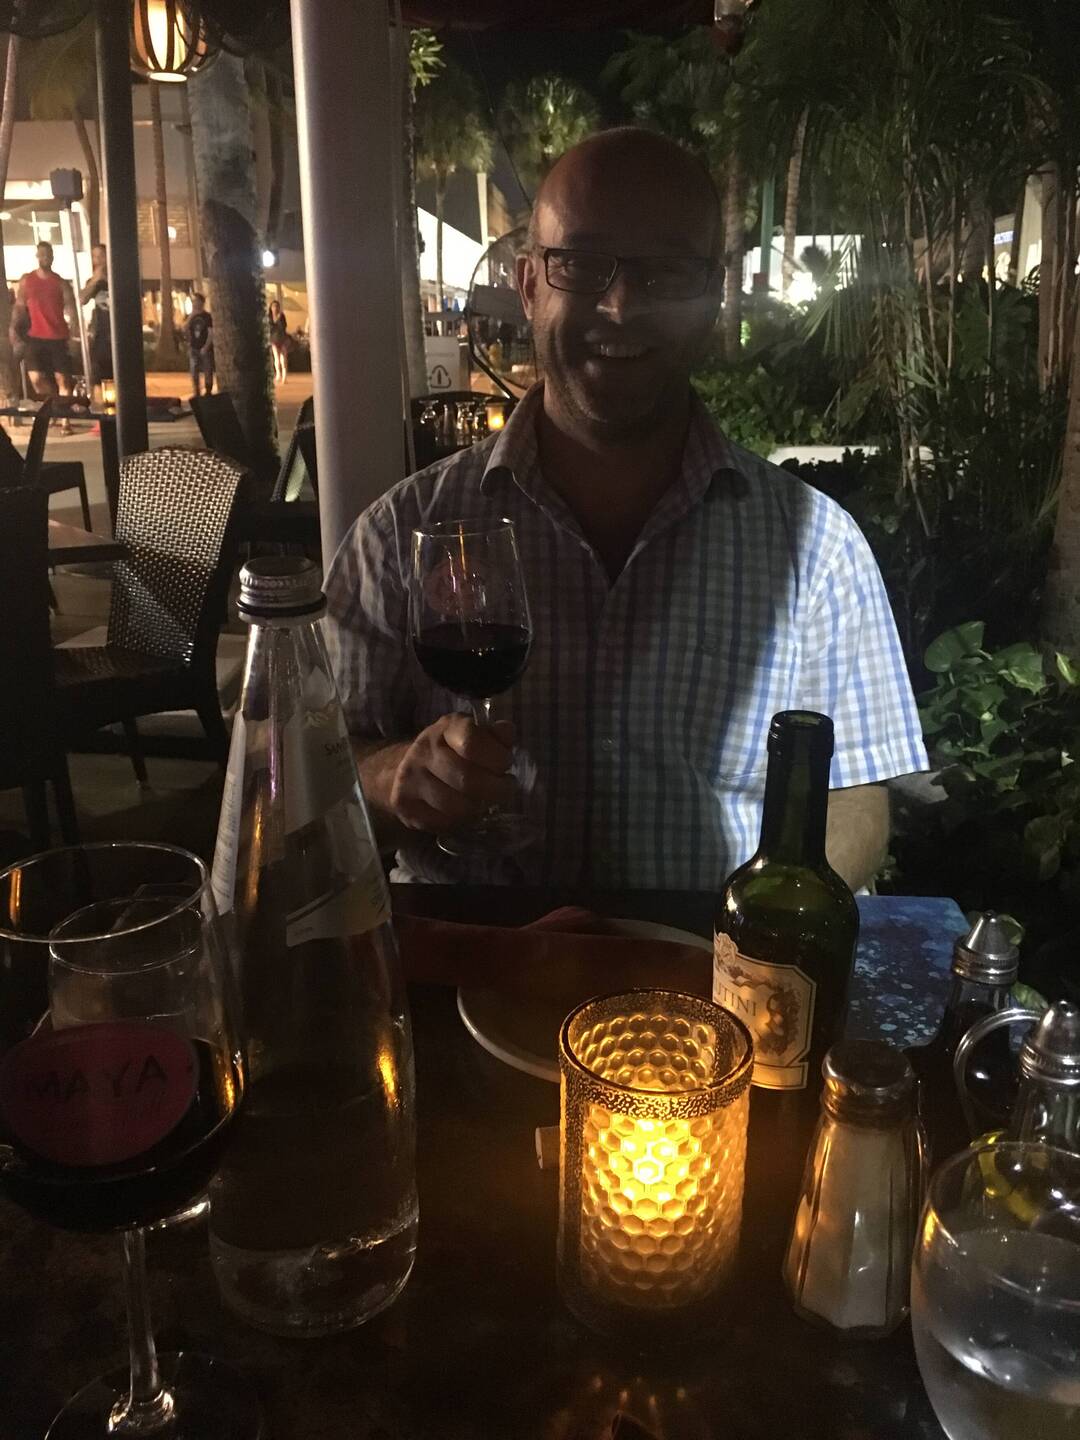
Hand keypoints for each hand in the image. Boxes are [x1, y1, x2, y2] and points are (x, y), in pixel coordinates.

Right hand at [389, 714, 515, 833]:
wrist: (404, 767)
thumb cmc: (451, 752)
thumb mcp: (474, 735)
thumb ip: (494, 735)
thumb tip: (507, 732)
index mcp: (445, 729)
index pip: (472, 742)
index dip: (496, 757)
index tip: (506, 765)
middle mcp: (424, 751)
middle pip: (467, 779)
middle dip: (496, 789)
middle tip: (504, 789)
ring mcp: (410, 779)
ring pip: (456, 806)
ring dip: (478, 808)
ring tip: (483, 801)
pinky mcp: (405, 805)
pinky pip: (442, 822)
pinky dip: (460, 821)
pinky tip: (464, 812)